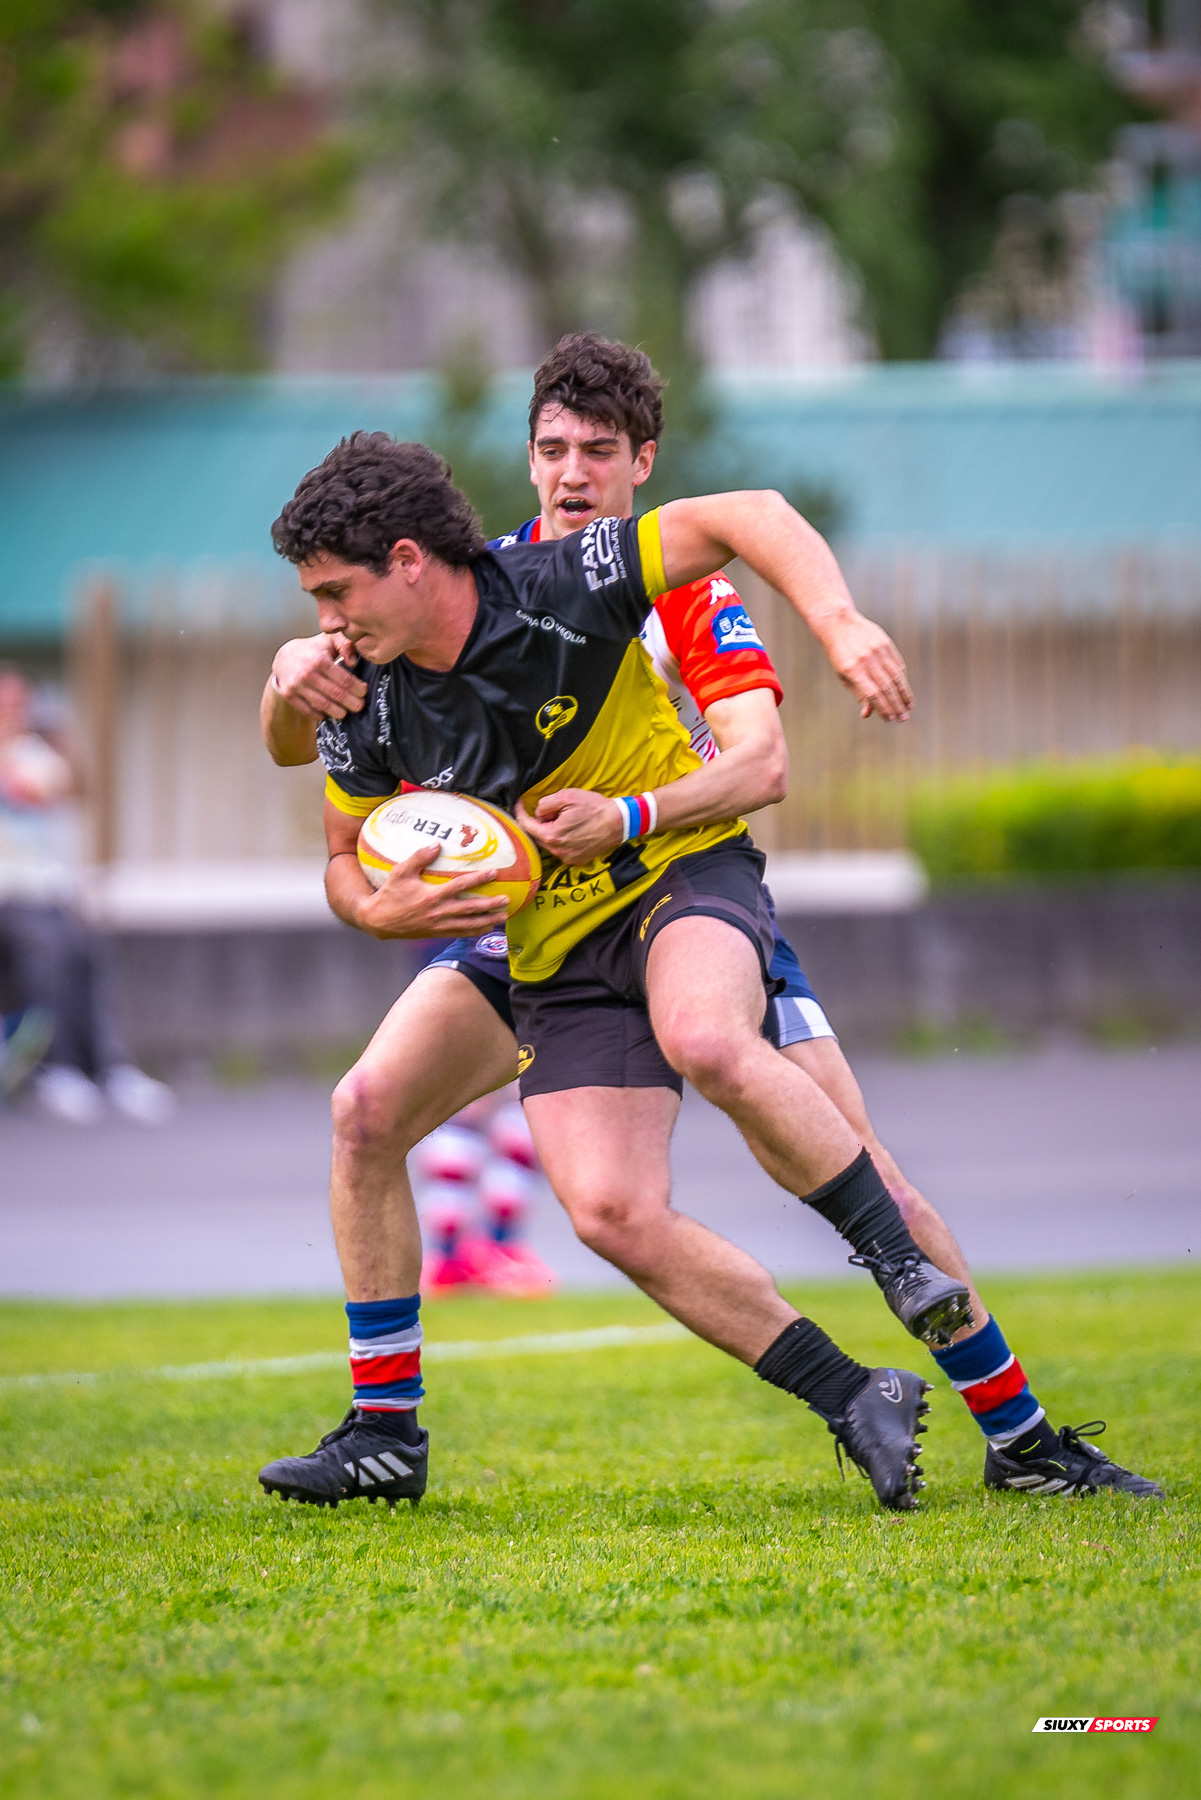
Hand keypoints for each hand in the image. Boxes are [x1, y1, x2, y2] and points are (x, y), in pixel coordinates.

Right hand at [271, 634, 366, 720]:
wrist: (284, 658)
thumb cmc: (314, 649)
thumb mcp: (329, 640)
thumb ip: (345, 644)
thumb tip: (353, 661)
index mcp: (319, 659)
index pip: (344, 680)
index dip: (357, 688)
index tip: (364, 691)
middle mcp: (306, 673)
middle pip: (336, 694)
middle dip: (352, 703)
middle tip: (360, 706)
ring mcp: (296, 685)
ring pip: (323, 705)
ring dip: (338, 712)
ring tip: (346, 712)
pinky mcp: (288, 695)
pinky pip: (308, 710)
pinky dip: (320, 715)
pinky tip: (328, 714)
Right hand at [354, 844, 509, 938]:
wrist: (379, 921)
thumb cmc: (390, 894)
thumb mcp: (400, 872)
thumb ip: (419, 857)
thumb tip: (437, 844)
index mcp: (432, 897)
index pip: (461, 886)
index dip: (479, 879)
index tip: (494, 873)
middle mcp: (439, 913)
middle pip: (471, 909)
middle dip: (491, 905)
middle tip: (507, 900)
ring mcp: (439, 926)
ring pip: (469, 925)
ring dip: (488, 921)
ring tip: (504, 917)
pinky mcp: (437, 934)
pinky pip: (461, 933)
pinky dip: (475, 931)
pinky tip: (486, 927)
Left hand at [515, 789, 623, 863]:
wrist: (619, 823)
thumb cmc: (594, 808)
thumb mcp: (567, 796)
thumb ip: (546, 804)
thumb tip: (538, 812)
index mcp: (552, 835)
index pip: (527, 825)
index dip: (520, 812)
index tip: (518, 803)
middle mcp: (557, 851)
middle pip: (536, 836)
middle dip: (538, 822)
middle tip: (549, 810)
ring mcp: (567, 858)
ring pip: (548, 844)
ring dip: (549, 831)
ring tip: (563, 819)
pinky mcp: (576, 860)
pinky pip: (560, 849)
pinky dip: (560, 840)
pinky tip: (572, 830)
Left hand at [821, 614, 912, 721]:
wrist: (839, 624)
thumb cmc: (839, 654)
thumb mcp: (843, 675)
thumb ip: (858, 693)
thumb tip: (867, 714)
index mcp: (853, 670)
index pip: (872, 694)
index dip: (883, 708)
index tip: (890, 719)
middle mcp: (866, 660)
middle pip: (886, 687)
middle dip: (896, 705)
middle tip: (903, 718)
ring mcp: (877, 650)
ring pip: (896, 676)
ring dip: (904, 693)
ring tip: (909, 706)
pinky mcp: (885, 643)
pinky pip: (897, 664)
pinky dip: (902, 678)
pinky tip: (904, 689)